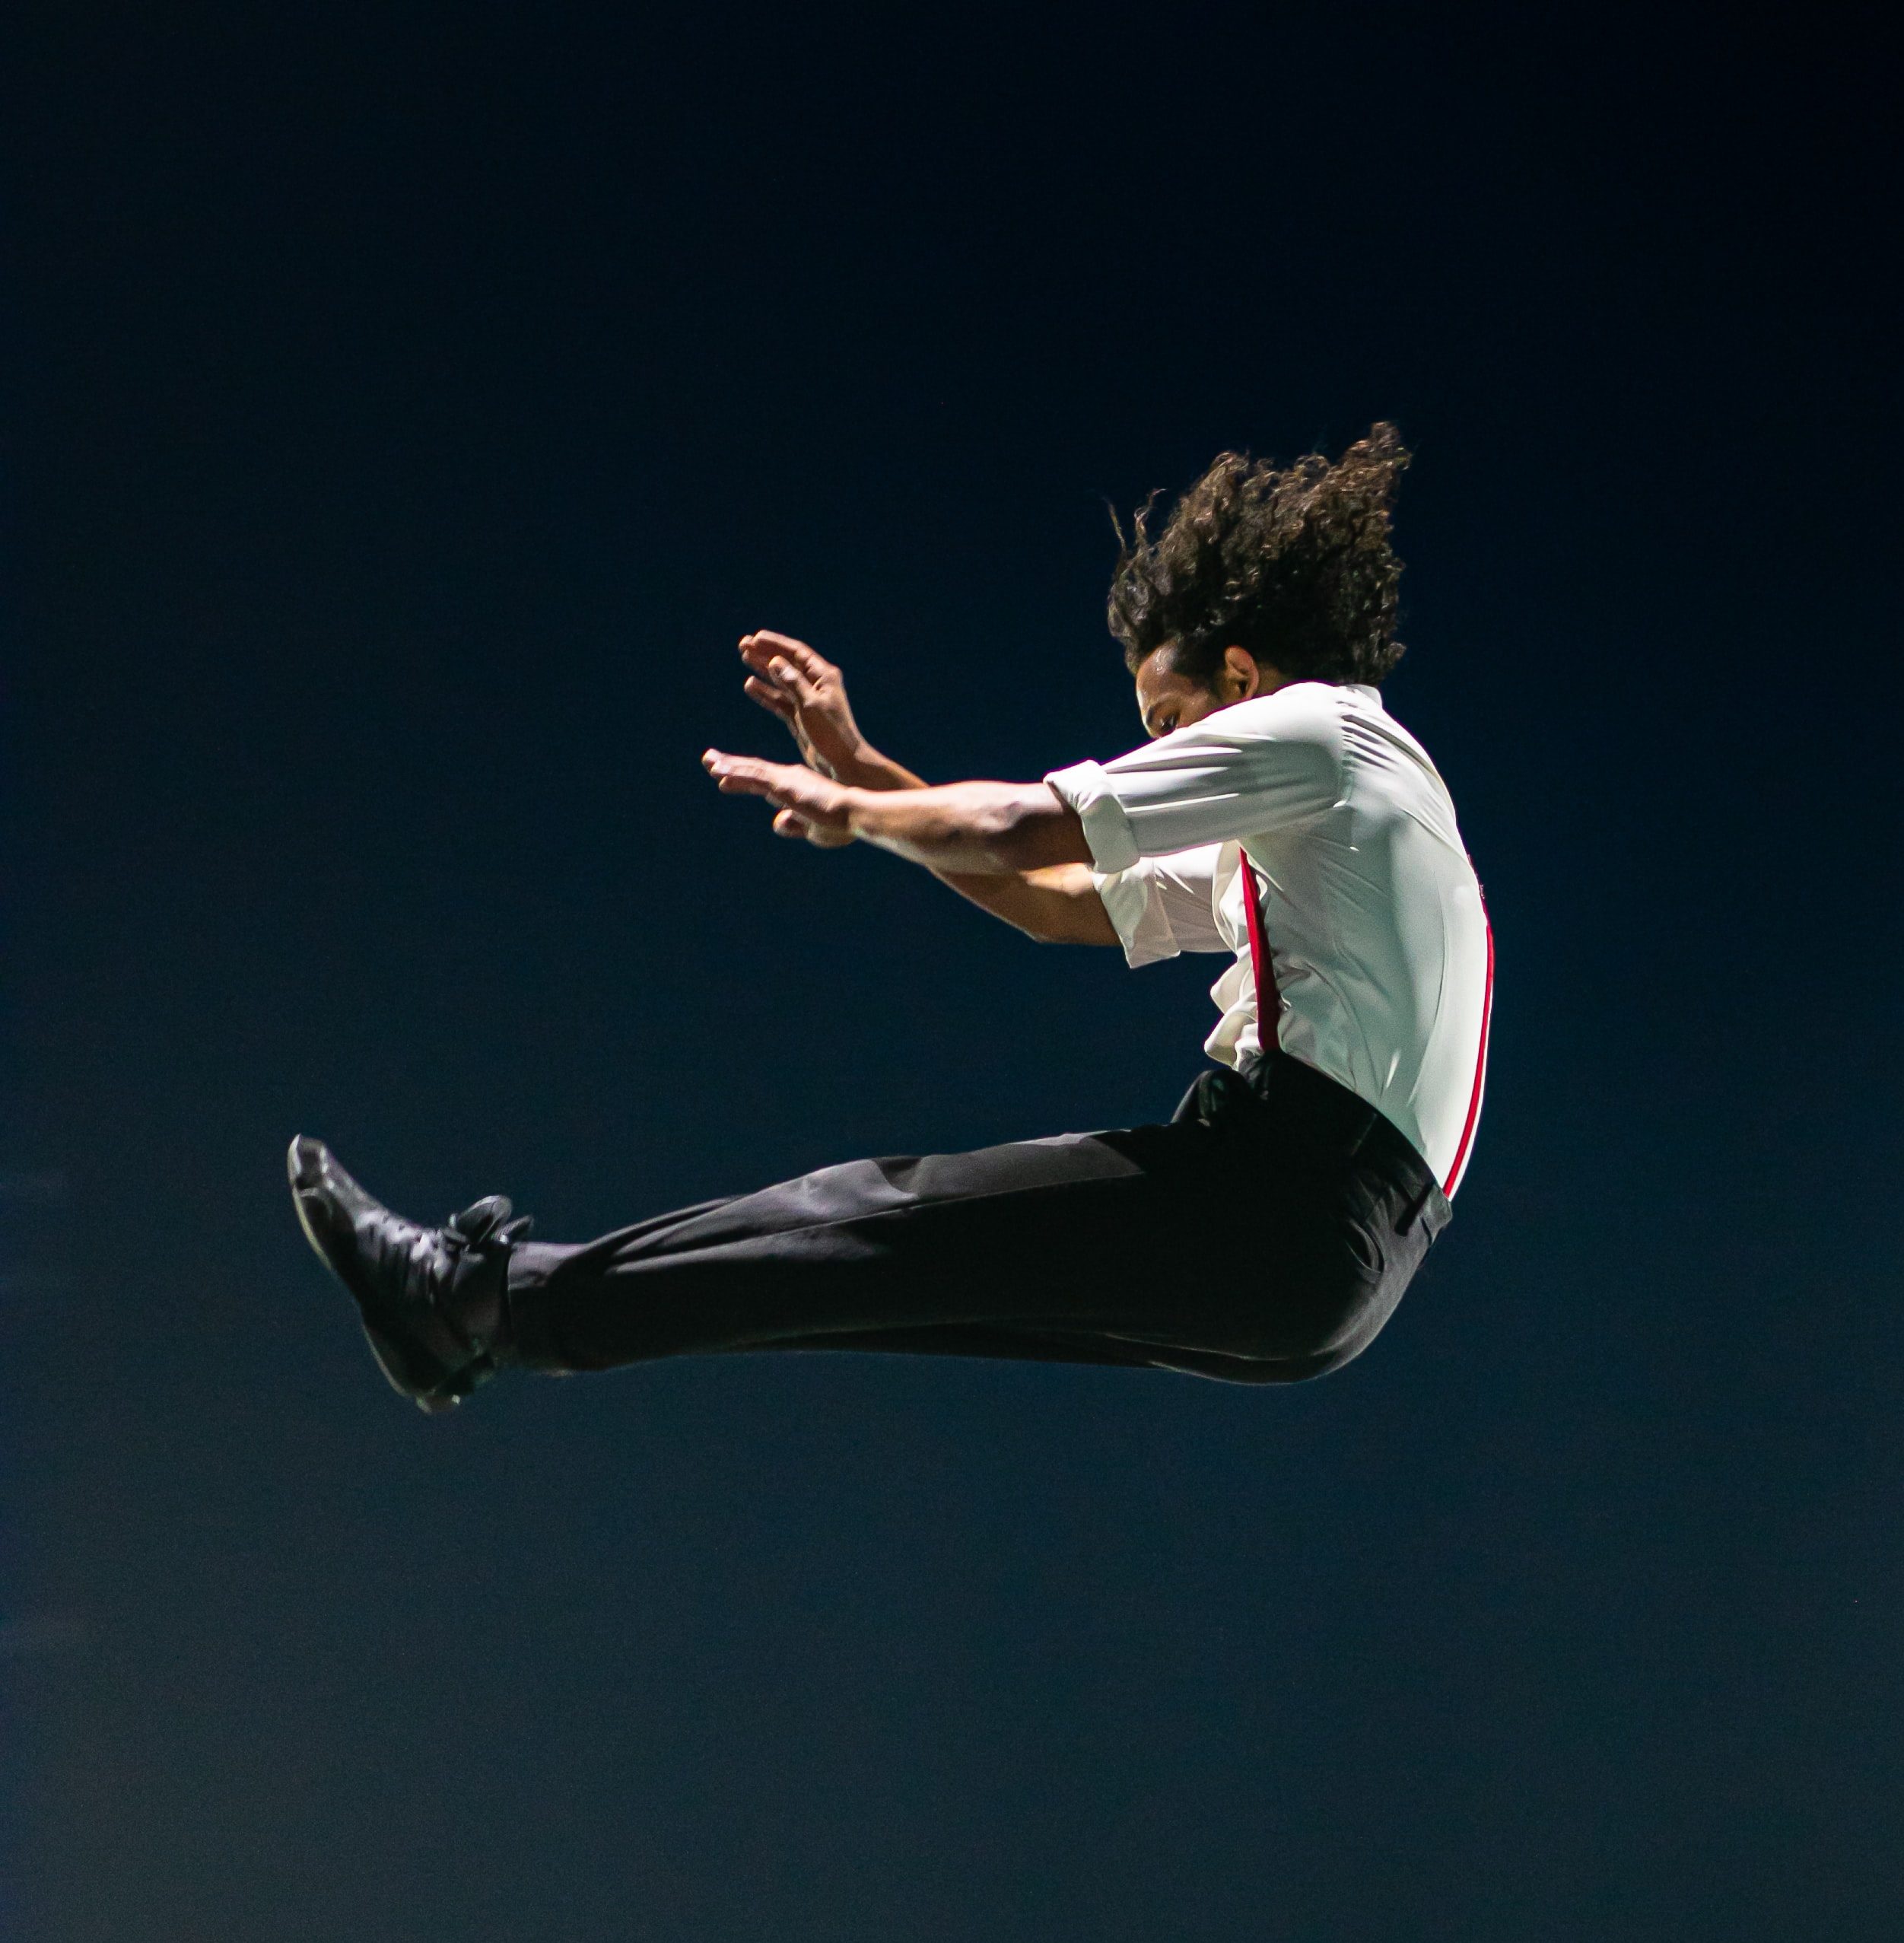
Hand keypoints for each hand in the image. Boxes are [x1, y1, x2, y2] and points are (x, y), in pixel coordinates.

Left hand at [702, 748, 857, 845]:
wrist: (855, 814)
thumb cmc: (840, 823)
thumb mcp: (812, 828)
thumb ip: (794, 825)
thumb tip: (777, 822)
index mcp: (795, 785)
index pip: (764, 779)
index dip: (743, 775)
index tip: (725, 774)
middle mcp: (788, 777)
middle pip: (753, 769)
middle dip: (730, 764)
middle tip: (709, 758)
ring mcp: (785, 779)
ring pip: (750, 770)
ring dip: (728, 767)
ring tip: (708, 762)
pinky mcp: (783, 785)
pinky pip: (754, 777)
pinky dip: (736, 774)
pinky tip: (719, 774)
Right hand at [737, 631, 873, 784]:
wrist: (842, 762)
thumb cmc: (832, 733)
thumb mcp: (811, 704)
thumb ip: (792, 682)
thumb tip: (774, 661)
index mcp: (824, 676)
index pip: (797, 652)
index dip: (776, 644)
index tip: (755, 638)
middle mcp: (815, 685)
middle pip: (787, 664)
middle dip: (765, 653)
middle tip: (743, 645)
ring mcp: (806, 700)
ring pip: (780, 680)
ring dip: (762, 670)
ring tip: (744, 658)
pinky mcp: (799, 716)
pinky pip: (779, 700)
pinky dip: (765, 693)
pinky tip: (750, 685)